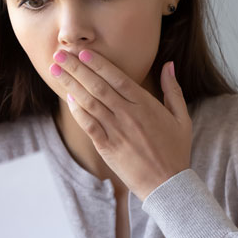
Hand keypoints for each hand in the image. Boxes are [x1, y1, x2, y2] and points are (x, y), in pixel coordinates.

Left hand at [49, 49, 192, 199]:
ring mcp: (116, 131)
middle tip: (59, 55)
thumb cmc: (176, 151)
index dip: (98, 64)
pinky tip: (67, 97)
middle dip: (76, 68)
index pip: (117, 78)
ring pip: (89, 103)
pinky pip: (88, 125)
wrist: (168, 185)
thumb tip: (169, 65)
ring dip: (70, 85)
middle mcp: (129, 115)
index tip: (83, 52)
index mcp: (146, 105)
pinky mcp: (107, 147)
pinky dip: (77, 110)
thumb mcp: (182, 118)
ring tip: (56, 71)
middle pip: (98, 86)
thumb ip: (173, 90)